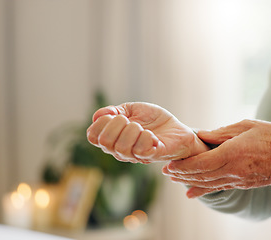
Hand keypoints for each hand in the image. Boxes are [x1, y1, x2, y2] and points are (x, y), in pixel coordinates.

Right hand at [87, 102, 208, 162]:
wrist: (177, 127)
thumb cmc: (153, 120)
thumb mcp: (132, 109)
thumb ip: (115, 111)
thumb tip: (97, 116)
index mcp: (113, 138)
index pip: (93, 136)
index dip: (101, 123)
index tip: (115, 115)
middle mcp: (121, 150)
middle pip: (106, 142)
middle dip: (118, 124)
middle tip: (131, 120)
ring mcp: (136, 155)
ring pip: (123, 147)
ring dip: (134, 130)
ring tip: (143, 128)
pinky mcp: (153, 155)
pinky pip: (142, 150)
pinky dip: (147, 137)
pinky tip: (153, 135)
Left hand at [162, 119, 270, 197]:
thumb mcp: (246, 126)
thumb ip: (221, 133)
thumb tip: (201, 135)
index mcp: (232, 153)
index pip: (202, 162)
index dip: (184, 165)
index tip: (170, 164)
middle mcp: (232, 169)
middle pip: (201, 175)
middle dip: (181, 174)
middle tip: (165, 172)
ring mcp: (237, 179)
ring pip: (207, 183)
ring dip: (189, 182)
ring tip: (174, 180)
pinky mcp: (241, 183)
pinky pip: (218, 188)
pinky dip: (202, 191)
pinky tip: (191, 193)